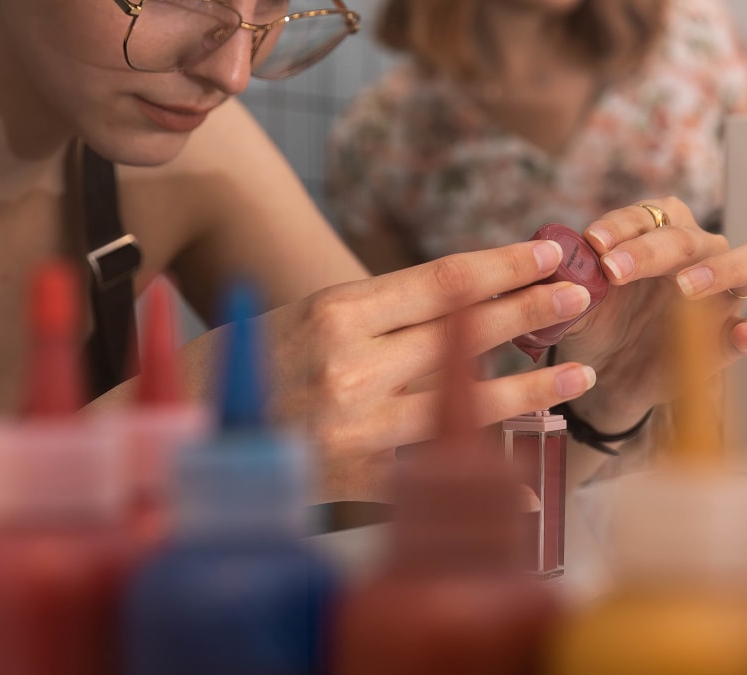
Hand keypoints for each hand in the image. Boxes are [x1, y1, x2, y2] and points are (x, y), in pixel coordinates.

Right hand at [255, 240, 601, 501]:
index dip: (503, 265)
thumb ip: (376, 312)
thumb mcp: (306, 314)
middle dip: (530, 311)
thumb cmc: (247, 360)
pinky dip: (483, 478)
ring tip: (575, 374)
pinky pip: (432, 475)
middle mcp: (352, 362)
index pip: (442, 281)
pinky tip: (526, 484)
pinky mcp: (353, 474)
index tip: (547, 253)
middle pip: (463, 331)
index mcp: (337, 310)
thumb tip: (457, 303)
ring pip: (462, 399)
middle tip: (578, 297)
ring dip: (527, 385)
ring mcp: (356, 423)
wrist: (192, 421)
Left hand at [555, 197, 744, 432]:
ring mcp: (716, 295)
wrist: (605, 375)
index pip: (644, 217)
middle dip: (649, 250)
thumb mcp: (571, 305)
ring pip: (739, 266)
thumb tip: (545, 273)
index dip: (619, 227)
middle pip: (683, 239)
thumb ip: (562, 286)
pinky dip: (746, 331)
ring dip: (718, 271)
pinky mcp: (724, 337)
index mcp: (653, 237)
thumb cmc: (594, 325)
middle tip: (614, 270)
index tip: (592, 242)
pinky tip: (740, 333)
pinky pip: (743, 332)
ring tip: (687, 287)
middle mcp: (693, 256)